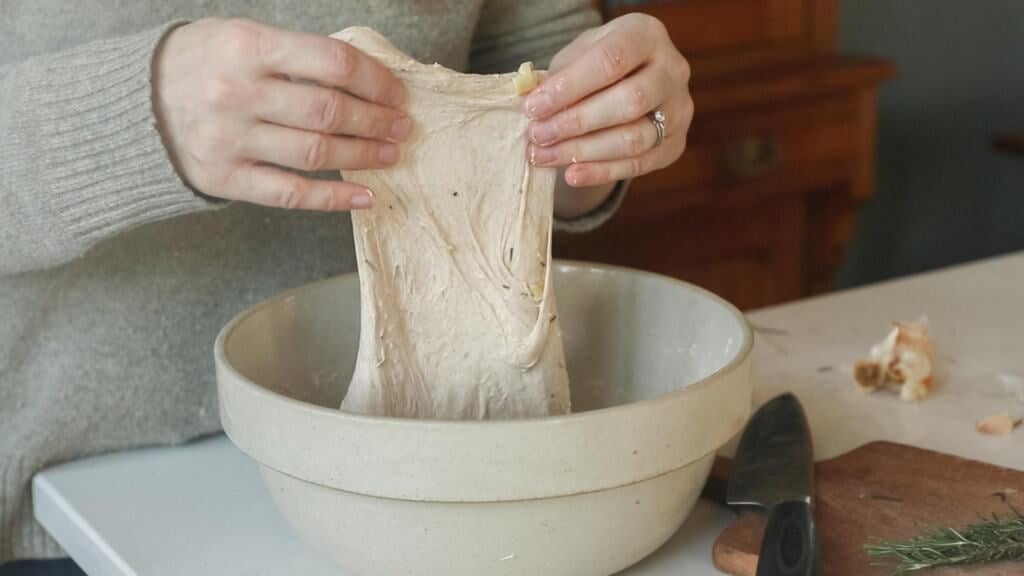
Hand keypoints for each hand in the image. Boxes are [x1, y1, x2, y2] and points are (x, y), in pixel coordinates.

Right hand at [154, 18, 411, 210]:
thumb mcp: (242, 38)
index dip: (375, 81)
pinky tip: (365, 197)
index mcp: (246, 46)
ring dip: (363, 157)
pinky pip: (291, 194)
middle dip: (376, 121)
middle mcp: (236, 92)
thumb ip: (297, 55)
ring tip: (390, 155)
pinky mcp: (223, 179)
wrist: (133, 103)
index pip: (332, 63)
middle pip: (329, 112)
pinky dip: (334, 198)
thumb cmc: (203, 64)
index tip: (397, 94)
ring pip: (316, 153)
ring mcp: (228, 139)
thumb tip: (367, 80)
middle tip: (402, 127)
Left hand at [524, 14, 691, 190]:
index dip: (569, 87)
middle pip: (628, 102)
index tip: (534, 107)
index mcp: (646, 36)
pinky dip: (601, 172)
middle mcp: (672, 70)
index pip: (610, 61)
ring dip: (583, 152)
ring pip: (634, 139)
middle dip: (576, 123)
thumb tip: (534, 106)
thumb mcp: (578, 56)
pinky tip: (571, 175)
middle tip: (538, 136)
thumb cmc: (598, 65)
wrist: (631, 81)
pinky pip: (638, 164)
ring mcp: (678, 110)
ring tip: (545, 156)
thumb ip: (560, 76)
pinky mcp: (675, 144)